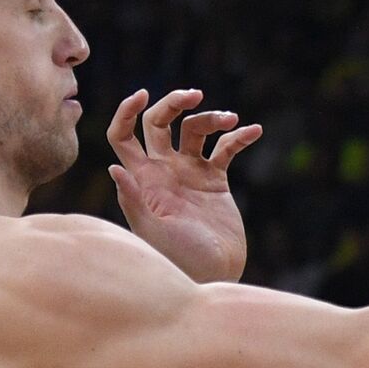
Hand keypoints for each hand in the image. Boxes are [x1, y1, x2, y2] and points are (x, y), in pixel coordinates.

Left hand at [106, 88, 262, 283]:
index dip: (127, 111)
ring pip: (195, 130)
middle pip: (160, 122)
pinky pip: (226, 149)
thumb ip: (135, 200)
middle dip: (174, 103)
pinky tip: (255, 131)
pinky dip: (240, 136)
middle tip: (195, 96)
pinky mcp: (216, 180)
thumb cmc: (179, 258)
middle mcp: (162, 170)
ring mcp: (189, 173)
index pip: (123, 136)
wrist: (215, 273)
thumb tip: (113, 168)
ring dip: (212, 118)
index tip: (143, 95)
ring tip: (231, 120)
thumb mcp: (153, 230)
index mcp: (142, 178)